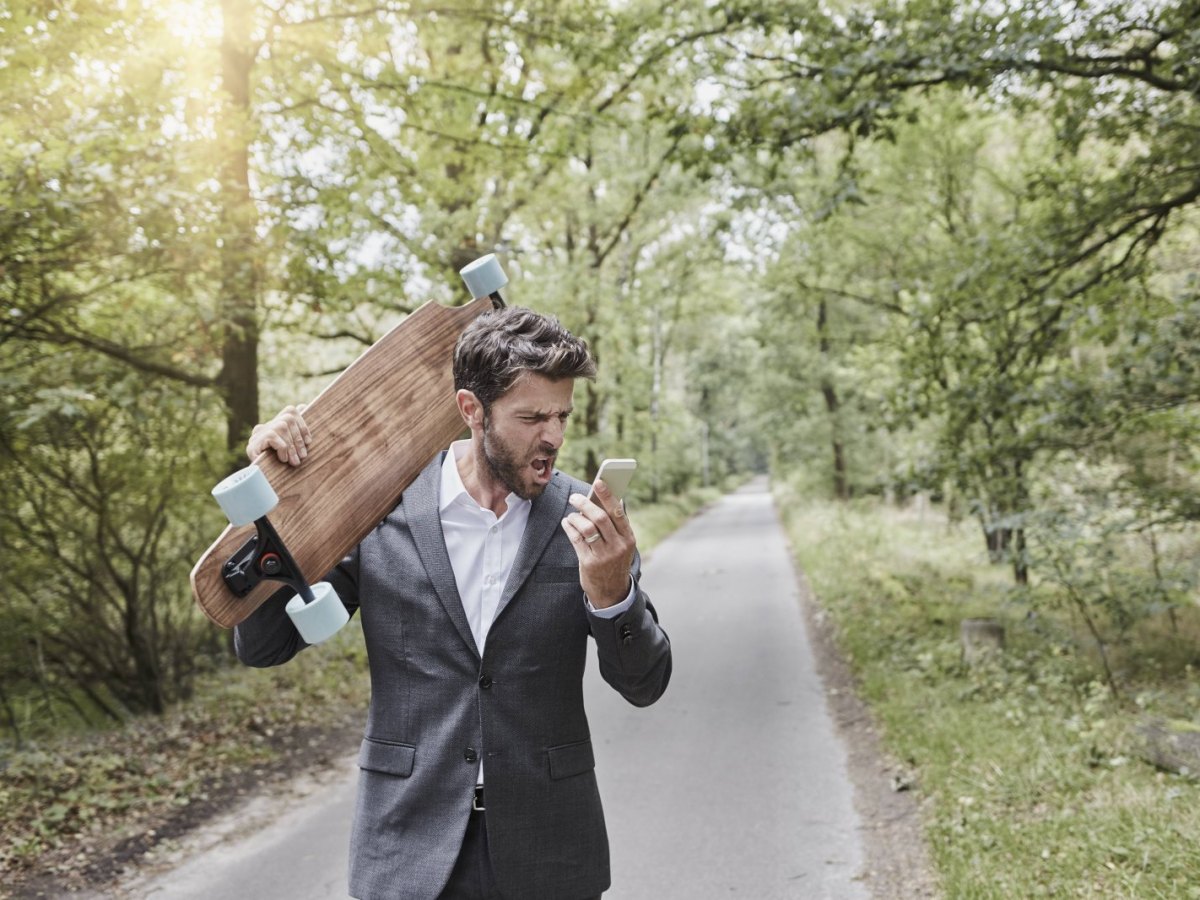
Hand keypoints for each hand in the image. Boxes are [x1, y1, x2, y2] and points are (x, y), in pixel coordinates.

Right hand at [246, 404, 310, 466]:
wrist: (261, 486)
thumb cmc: (281, 469)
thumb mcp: (293, 450)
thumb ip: (297, 433)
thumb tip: (303, 405)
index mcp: (274, 426)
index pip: (290, 411)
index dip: (303, 425)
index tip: (309, 442)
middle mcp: (264, 427)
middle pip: (287, 419)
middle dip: (299, 439)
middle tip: (303, 456)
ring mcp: (257, 435)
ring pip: (281, 426)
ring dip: (291, 446)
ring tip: (294, 461)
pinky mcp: (252, 445)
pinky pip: (272, 436)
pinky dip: (282, 448)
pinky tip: (282, 459)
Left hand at [561, 479, 636, 607]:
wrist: (612, 592)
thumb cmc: (615, 561)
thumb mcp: (621, 545)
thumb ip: (614, 526)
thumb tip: (601, 498)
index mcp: (629, 538)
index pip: (618, 512)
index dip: (607, 495)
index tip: (598, 481)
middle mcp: (618, 546)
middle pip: (600, 518)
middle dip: (585, 504)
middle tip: (575, 497)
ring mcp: (604, 556)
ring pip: (587, 528)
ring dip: (576, 517)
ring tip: (572, 514)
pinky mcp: (590, 563)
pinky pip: (577, 540)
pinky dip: (570, 528)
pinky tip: (567, 523)